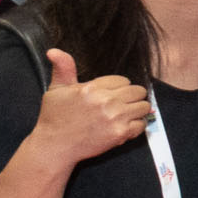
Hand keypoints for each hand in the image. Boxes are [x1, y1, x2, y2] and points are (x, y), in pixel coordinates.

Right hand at [27, 45, 150, 167]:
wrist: (54, 147)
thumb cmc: (54, 117)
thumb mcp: (56, 89)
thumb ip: (63, 68)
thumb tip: (54, 50)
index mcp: (92, 88)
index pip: (123, 80)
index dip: (118, 87)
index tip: (110, 94)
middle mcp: (106, 101)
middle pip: (137, 91)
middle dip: (131, 96)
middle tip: (121, 103)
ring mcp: (115, 118)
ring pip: (143, 106)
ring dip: (136, 110)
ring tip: (124, 114)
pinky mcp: (119, 134)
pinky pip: (141, 125)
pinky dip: (136, 126)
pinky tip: (123, 126)